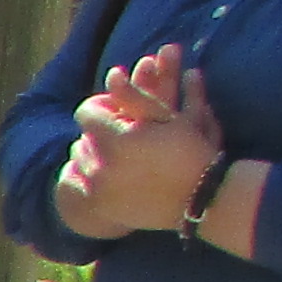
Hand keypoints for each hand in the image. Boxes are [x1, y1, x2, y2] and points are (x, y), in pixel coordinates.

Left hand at [57, 45, 222, 237]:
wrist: (200, 201)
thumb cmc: (191, 152)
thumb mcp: (168, 117)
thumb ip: (136, 94)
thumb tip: (112, 74)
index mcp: (118, 139)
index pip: (87, 111)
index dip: (104, 107)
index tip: (120, 112)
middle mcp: (101, 166)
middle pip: (85, 136)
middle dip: (102, 132)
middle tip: (125, 135)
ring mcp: (98, 189)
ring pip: (82, 160)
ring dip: (96, 153)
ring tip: (121, 155)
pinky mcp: (100, 207)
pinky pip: (80, 184)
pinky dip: (92, 176)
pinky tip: (114, 174)